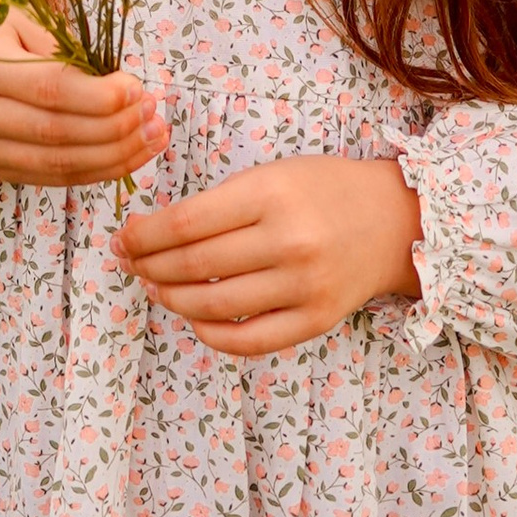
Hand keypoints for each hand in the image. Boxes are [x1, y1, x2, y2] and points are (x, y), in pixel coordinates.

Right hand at [0, 0, 165, 188]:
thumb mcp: (24, 20)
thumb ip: (65, 50)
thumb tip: (123, 88)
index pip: (49, 89)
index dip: (98, 95)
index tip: (137, 88)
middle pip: (57, 132)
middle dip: (115, 127)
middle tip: (152, 113)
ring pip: (59, 164)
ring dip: (116, 155)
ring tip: (153, 136)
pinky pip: (56, 179)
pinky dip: (98, 171)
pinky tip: (131, 155)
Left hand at [112, 153, 420, 357]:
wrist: (393, 221)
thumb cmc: (323, 190)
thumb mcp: (272, 176)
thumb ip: (219, 204)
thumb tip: (151, 233)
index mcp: (271, 193)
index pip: (186, 222)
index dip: (144, 235)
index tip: (123, 238)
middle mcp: (287, 240)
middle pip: (194, 265)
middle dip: (149, 267)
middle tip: (131, 264)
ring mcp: (303, 285)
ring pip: (215, 305)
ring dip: (172, 300)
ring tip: (156, 289)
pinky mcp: (315, 320)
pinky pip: (249, 340)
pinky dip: (212, 334)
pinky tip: (195, 318)